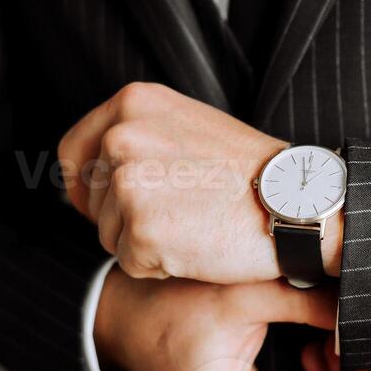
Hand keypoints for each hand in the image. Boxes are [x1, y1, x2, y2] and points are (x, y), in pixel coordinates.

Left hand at [58, 82, 341, 282]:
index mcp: (132, 103)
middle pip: (90, 200)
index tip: (117, 202)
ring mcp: (128, 182)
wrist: (297, 202)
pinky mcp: (140, 228)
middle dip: (125, 218)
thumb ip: (138, 138)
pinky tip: (197, 246)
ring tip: (195, 225)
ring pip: (108, 235)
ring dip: (144, 242)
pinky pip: (129, 263)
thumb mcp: (187, 127)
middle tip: (184, 212)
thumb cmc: (250, 173)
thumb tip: (85, 171)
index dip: (89, 186)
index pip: (73, 153)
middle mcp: (121, 136)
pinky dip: (159, 267)